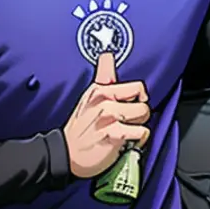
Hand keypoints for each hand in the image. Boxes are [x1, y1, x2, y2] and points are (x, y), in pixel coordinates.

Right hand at [63, 52, 150, 178]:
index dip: (139, 97)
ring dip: (139, 127)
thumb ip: (103, 76)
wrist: (65, 154)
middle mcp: (105, 101)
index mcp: (100, 90)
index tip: (133, 103)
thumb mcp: (89, 97)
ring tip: (126, 131)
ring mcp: (110, 118)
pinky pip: (142, 133)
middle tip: (126, 121)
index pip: (137, 87)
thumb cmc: (80, 127)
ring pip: (143, 117)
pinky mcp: (115, 135)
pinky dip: (138, 140)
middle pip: (144, 103)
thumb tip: (107, 54)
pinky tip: (127, 142)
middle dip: (139, 114)